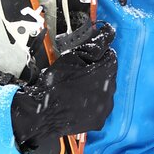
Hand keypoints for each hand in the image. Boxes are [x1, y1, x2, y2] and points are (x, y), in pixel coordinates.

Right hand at [11, 23, 116, 150]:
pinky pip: (100, 107)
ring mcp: (106, 107)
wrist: (42, 114)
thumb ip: (94, 45)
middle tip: (78, 74)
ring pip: (106, 90)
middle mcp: (110, 89)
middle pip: (109, 73)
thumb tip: (108, 33)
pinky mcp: (99, 120)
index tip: (87, 58)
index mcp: (106, 71)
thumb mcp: (72, 58)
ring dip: (96, 87)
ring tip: (77, 89)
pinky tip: (79, 101)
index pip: (111, 55)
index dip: (98, 54)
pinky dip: (93, 104)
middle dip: (98, 71)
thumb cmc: (55, 85)